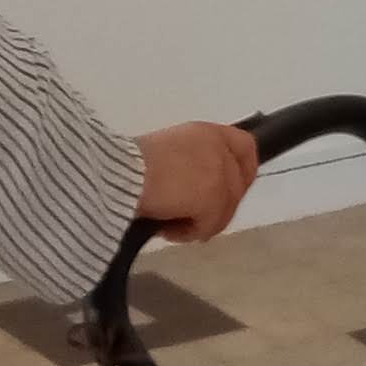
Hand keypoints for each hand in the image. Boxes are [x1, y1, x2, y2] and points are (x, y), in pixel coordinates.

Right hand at [134, 122, 260, 243]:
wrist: (120, 173)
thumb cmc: (126, 165)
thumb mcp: (164, 152)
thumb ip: (189, 163)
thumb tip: (194, 189)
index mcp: (206, 132)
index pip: (246, 148)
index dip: (242, 173)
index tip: (226, 194)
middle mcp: (219, 148)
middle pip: (237, 186)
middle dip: (216, 207)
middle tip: (189, 218)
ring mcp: (221, 173)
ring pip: (224, 211)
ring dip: (198, 223)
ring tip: (168, 223)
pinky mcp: (215, 198)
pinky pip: (209, 226)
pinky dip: (186, 232)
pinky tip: (165, 228)